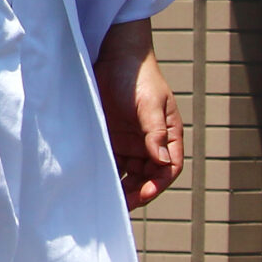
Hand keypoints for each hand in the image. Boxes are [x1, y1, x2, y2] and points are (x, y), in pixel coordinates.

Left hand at [96, 19, 184, 209]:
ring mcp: (129, 141)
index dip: (157, 185)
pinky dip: (104, 171)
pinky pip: (109, 159)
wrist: (115, 55)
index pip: (167, 168)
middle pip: (146, 176)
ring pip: (127, 172)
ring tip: (105, 200)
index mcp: (167, 136)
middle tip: (120, 206)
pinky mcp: (109, 135)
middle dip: (136, 192)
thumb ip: (155, 132)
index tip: (143, 195)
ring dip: (119, 186)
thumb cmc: (140, 77)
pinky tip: (93, 180)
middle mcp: (149, 143)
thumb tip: (162, 160)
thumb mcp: (151, 104)